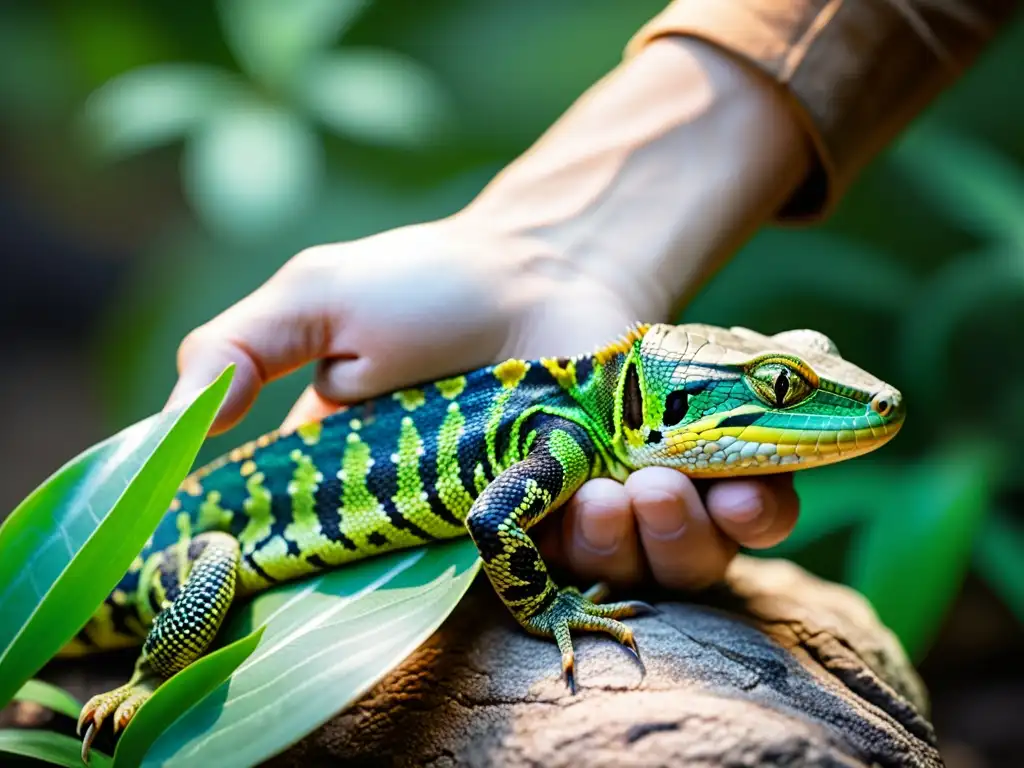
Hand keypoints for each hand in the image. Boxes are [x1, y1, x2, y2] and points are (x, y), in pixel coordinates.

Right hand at [168, 215, 799, 591]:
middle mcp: (508, 530)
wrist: (534, 253)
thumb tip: (167, 429)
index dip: (452, 605)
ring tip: (652, 477)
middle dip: (597, 561)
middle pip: (563, 602)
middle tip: (596, 500)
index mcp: (419, 514)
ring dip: (668, 538)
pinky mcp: (665, 478)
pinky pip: (723, 530)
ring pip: (652, 573)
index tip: (479, 555)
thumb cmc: (421, 281)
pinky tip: (744, 484)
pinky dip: (746, 517)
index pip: (425, 599)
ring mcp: (591, 509)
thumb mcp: (313, 302)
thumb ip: (232, 354)